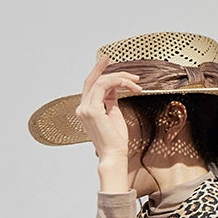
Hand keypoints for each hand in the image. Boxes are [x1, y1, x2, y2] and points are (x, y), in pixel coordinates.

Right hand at [74, 53, 142, 174]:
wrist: (114, 156)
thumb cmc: (115, 141)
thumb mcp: (114, 115)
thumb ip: (111, 100)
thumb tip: (114, 88)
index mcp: (86, 110)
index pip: (91, 87)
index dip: (98, 72)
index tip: (107, 62)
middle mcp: (82, 108)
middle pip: (93, 81)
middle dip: (106, 69)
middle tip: (117, 62)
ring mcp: (85, 108)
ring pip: (101, 81)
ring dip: (120, 78)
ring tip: (135, 81)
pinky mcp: (92, 109)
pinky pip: (105, 85)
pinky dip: (118, 81)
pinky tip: (130, 85)